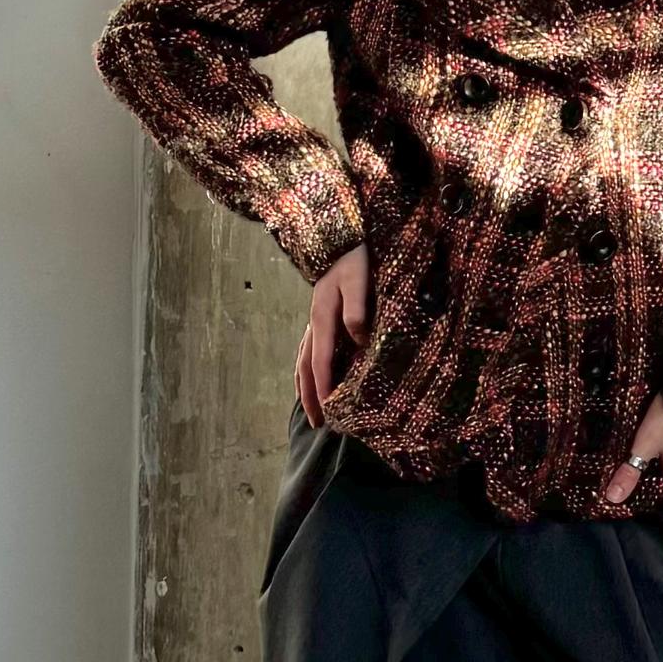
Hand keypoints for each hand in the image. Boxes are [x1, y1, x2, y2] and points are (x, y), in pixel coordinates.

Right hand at [296, 241, 369, 424]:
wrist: (342, 237)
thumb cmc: (354, 258)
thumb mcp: (359, 280)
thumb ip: (357, 309)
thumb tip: (357, 341)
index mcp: (323, 318)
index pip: (321, 362)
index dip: (324, 388)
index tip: (328, 411)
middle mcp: (313, 324)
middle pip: (306, 368)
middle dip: (310, 397)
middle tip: (317, 424)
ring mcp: (313, 321)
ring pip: (303, 361)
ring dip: (305, 387)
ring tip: (310, 411)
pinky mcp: (318, 318)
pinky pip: (307, 352)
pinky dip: (306, 370)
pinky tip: (312, 379)